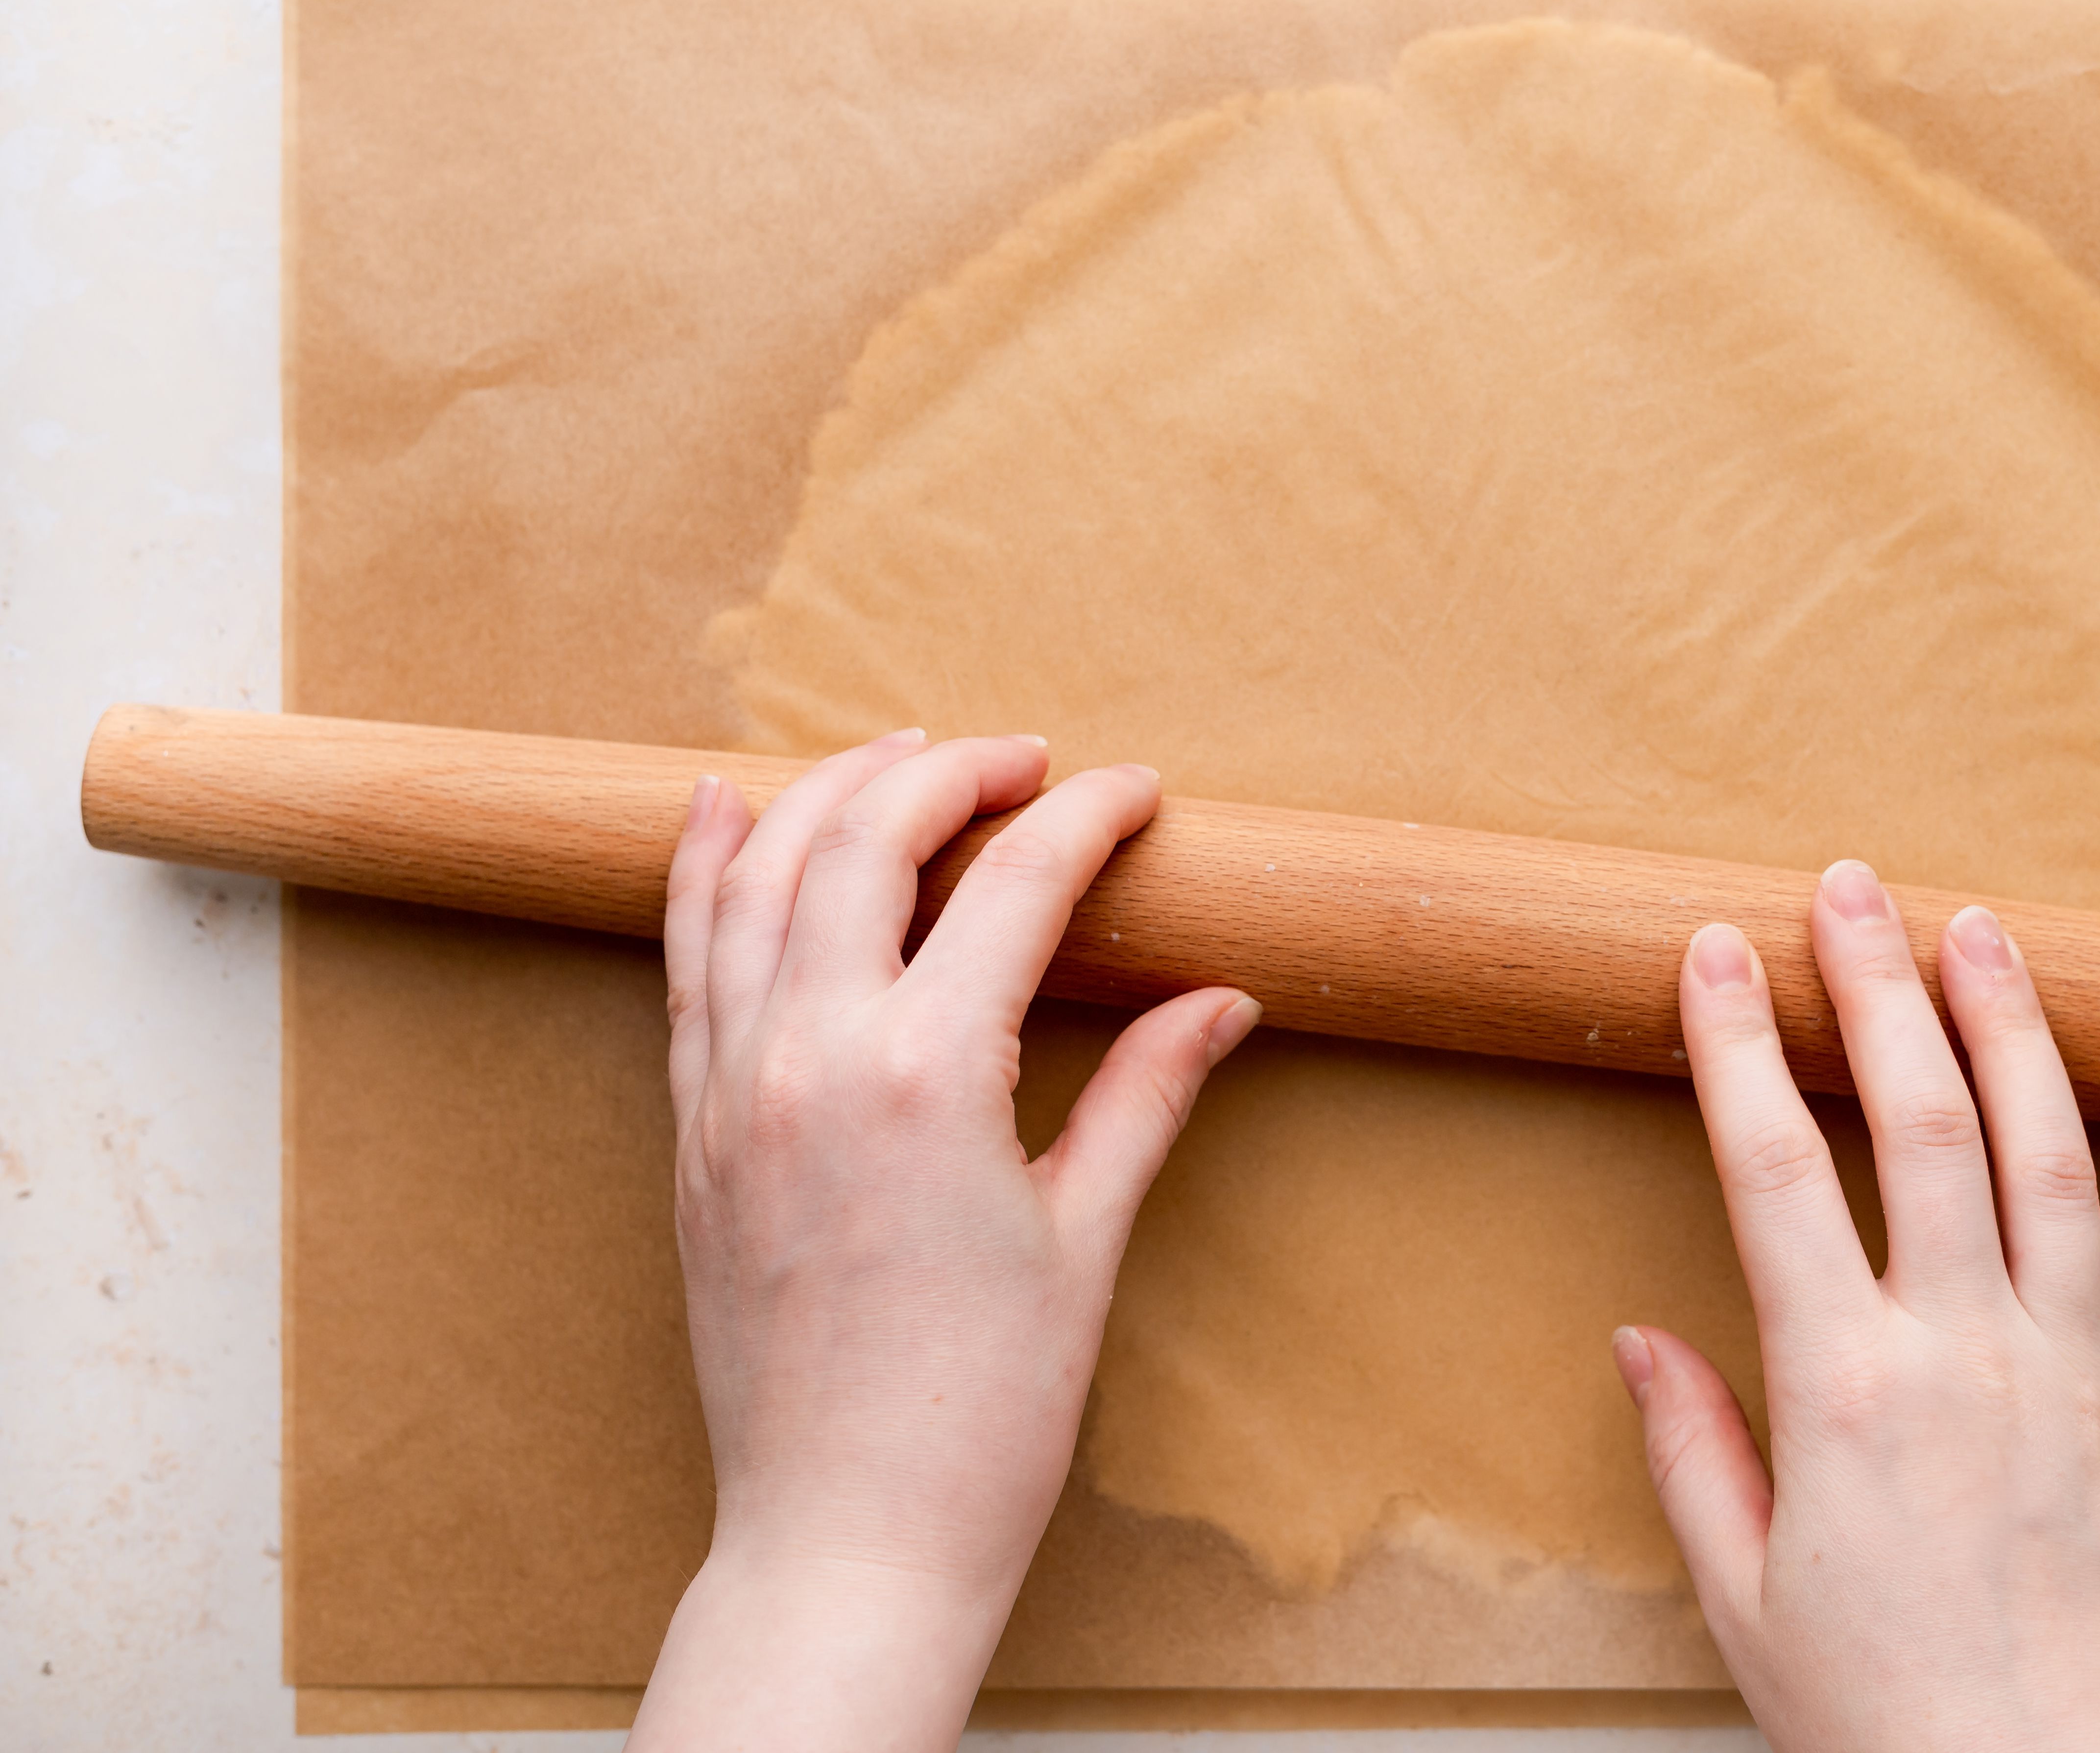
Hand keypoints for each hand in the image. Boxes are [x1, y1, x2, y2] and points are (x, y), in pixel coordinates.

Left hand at [628, 731, 1259, 1752]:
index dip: (1086, 818)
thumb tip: (1219, 1000)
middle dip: (953, 773)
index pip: (1014, 885)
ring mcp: (733, 1092)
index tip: (1135, 793)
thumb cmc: (980, 1416)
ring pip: (758, 878)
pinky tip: (716, 808)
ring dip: (828, 794)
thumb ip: (1143, 1096)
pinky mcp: (692, 1135)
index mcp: (926, 1078)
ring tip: (898, 755)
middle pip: (867, 841)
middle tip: (1025, 762)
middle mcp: (811, 1059)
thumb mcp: (1084, 1243)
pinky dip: (700, 871)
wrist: (846, 1540)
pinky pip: (684, 962)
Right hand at [1615, 861, 2099, 1750]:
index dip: (1737, 1048)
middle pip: (1922, 1124)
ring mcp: (2086, 1377)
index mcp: (1845, 1392)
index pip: (1775, 1172)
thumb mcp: (1746, 1600)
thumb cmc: (1888, 1724)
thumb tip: (1640, 1340)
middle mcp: (1969, 1356)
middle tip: (1849, 888)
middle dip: (1876, 989)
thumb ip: (1695, 1454)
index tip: (1714, 954)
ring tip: (1981, 929)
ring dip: (2011, 1028)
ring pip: (2050, 1158)